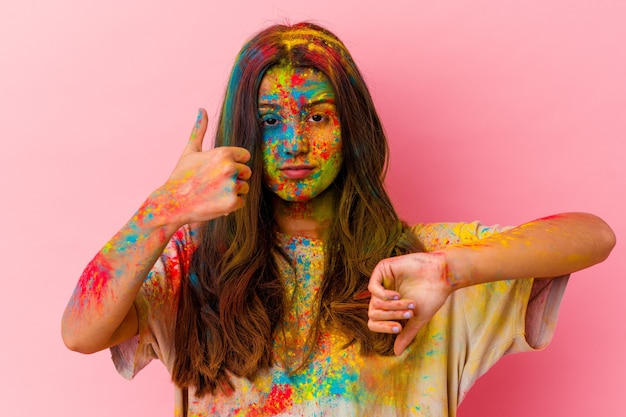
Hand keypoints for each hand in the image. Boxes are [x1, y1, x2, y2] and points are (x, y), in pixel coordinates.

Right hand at [152, 108, 251, 225]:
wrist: (171, 203)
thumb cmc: (181, 176)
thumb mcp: (190, 151)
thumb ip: (200, 130)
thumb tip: (202, 109)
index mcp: (224, 153)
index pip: (245, 156)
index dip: (234, 163)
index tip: (218, 170)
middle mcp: (230, 167)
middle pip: (247, 172)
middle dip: (234, 178)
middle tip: (214, 184)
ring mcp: (232, 185)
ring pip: (244, 188)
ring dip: (232, 192)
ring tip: (213, 193)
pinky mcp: (232, 202)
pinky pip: (241, 202)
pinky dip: (230, 205)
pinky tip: (214, 203)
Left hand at [367, 252, 452, 354]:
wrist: (442, 277)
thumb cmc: (431, 296)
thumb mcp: (417, 319)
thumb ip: (406, 333)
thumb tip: (396, 353)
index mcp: (389, 306)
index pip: (374, 322)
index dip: (384, 328)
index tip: (399, 328)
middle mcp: (383, 294)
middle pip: (373, 313)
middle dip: (391, 316)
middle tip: (408, 314)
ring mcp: (382, 281)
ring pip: (374, 302)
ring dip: (392, 306)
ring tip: (409, 303)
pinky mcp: (383, 269)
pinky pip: (372, 288)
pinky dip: (384, 295)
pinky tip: (397, 295)